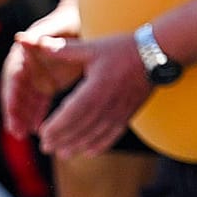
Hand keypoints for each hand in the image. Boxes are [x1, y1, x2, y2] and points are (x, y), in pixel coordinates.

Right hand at [1, 5, 80, 137]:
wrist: (86, 21)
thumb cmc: (72, 20)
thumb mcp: (58, 25)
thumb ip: (41, 35)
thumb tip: (19, 38)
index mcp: (24, 53)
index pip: (13, 76)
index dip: (12, 93)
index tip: (11, 109)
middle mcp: (26, 67)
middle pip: (16, 93)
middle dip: (14, 112)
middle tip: (15, 130)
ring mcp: (36, 78)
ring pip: (26, 102)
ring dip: (23, 119)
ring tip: (21, 135)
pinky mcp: (47, 86)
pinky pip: (38, 105)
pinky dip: (37, 117)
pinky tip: (37, 131)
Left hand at [18, 31, 152, 156]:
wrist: (156, 54)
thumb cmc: (121, 49)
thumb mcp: (92, 47)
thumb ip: (65, 49)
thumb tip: (40, 43)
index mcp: (95, 88)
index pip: (71, 113)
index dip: (56, 126)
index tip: (42, 133)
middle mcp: (107, 104)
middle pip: (80, 128)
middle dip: (62, 139)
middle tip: (45, 148)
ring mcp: (119, 112)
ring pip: (95, 135)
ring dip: (77, 146)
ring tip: (62, 153)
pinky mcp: (128, 115)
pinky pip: (112, 135)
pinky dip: (100, 145)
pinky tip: (89, 153)